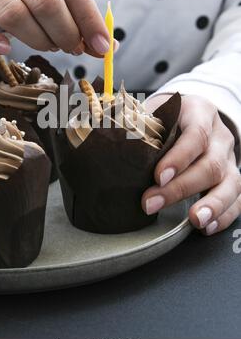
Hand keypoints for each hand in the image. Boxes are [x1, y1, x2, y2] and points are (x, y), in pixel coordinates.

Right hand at [0, 0, 116, 56]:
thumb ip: (79, 10)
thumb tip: (107, 48)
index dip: (89, 19)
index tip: (101, 47)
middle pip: (45, 1)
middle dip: (67, 34)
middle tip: (73, 47)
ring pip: (14, 16)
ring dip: (39, 41)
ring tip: (50, 45)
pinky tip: (6, 49)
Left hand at [141, 94, 240, 234]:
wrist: (189, 118)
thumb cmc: (165, 118)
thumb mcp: (152, 111)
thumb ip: (138, 124)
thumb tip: (111, 139)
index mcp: (200, 112)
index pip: (196, 134)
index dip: (179, 157)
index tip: (158, 176)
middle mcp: (220, 136)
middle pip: (210, 164)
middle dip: (181, 188)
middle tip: (151, 203)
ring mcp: (229, 159)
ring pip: (230, 183)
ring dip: (213, 204)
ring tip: (194, 220)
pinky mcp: (232, 178)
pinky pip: (236, 199)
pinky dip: (224, 215)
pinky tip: (207, 227)